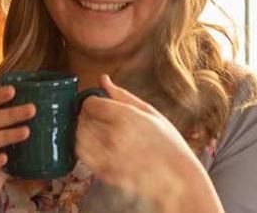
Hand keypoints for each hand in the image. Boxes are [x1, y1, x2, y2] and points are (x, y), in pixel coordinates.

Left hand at [75, 75, 201, 202]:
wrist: (177, 178)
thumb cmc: (168, 143)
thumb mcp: (150, 112)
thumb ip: (122, 95)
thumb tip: (103, 79)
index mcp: (126, 118)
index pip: (90, 103)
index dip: (93, 101)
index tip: (99, 104)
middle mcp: (113, 137)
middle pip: (82, 119)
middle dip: (88, 115)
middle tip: (99, 117)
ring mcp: (107, 157)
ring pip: (78, 136)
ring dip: (84, 131)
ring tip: (99, 131)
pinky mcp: (104, 173)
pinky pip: (81, 155)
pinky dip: (83, 147)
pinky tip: (97, 145)